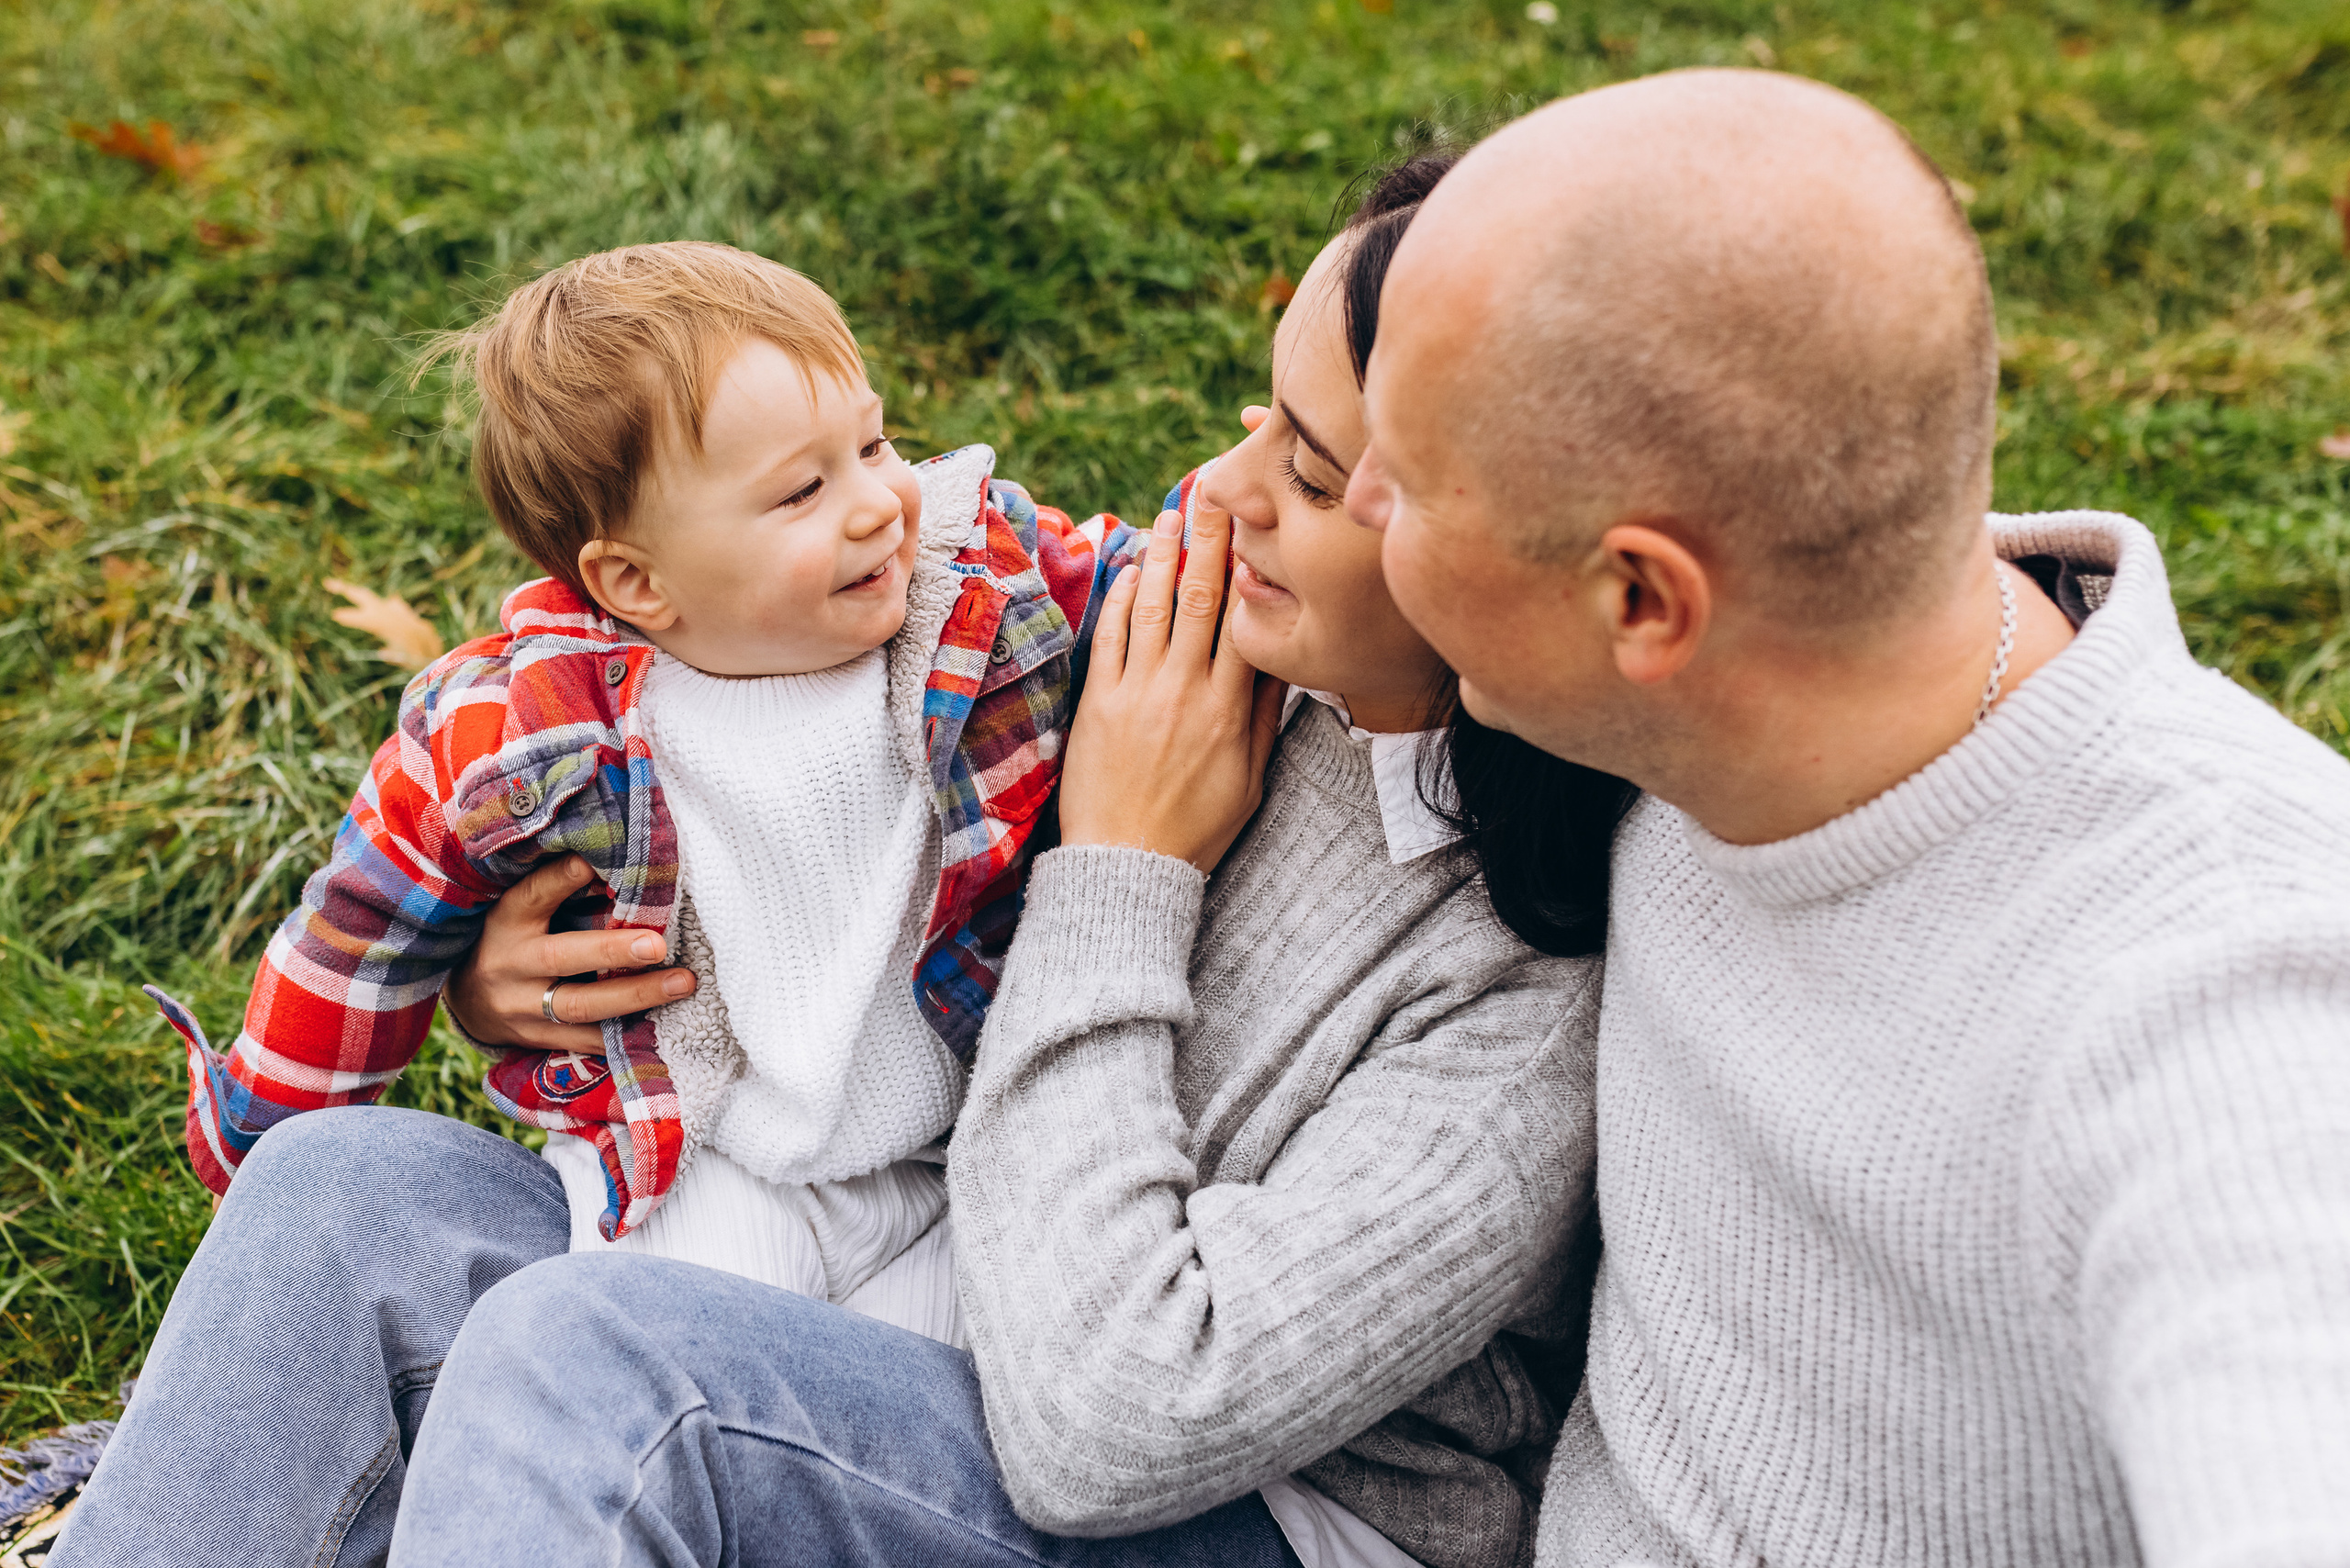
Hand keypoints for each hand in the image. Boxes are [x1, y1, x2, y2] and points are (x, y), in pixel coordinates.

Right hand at [443, 855, 696, 1050]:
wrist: (468, 1001)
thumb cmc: (509, 939)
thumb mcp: (518, 908)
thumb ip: (558, 889)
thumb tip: (620, 859)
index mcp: (506, 921)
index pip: (533, 895)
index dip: (563, 878)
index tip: (597, 863)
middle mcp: (512, 965)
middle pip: (563, 957)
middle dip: (613, 951)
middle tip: (660, 944)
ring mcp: (523, 1008)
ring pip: (581, 1006)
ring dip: (636, 996)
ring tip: (683, 983)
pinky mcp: (539, 1040)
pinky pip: (587, 1042)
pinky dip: (625, 1035)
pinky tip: (665, 1024)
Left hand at [1058, 501, 1285, 874]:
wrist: (1127, 865)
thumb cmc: (1195, 829)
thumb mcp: (1251, 781)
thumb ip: (1266, 720)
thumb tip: (1283, 664)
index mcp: (1231, 711)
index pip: (1249, 621)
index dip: (1254, 567)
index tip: (1260, 525)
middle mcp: (1187, 692)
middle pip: (1205, 597)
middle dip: (1212, 537)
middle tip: (1217, 489)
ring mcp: (1140, 693)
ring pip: (1157, 607)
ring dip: (1166, 552)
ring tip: (1174, 510)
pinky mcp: (1099, 702)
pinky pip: (1112, 636)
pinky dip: (1123, 597)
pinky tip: (1134, 566)